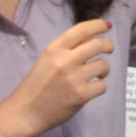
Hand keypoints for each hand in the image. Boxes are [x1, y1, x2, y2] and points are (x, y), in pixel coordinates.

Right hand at [0, 18, 114, 136]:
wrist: (26, 112)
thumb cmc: (36, 86)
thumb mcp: (47, 60)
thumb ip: (67, 49)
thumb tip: (91, 38)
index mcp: (54, 49)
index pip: (81, 30)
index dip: (97, 25)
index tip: (107, 25)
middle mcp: (65, 60)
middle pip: (97, 45)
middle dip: (108, 45)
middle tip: (109, 49)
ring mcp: (74, 78)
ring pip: (103, 65)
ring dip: (104, 69)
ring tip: (98, 75)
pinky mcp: (81, 95)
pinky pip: (102, 86)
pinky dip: (100, 86)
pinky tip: (92, 88)